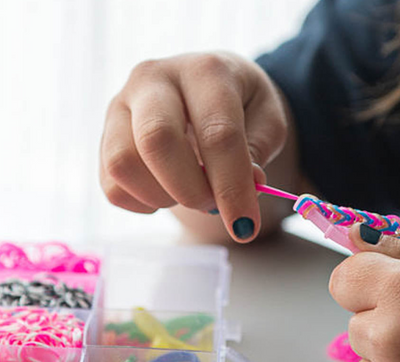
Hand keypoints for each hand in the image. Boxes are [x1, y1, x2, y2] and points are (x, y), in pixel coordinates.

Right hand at [100, 52, 287, 241]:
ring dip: (161, 197)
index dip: (232, 186)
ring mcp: (120, 107)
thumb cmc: (239, 107)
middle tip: (212, 206)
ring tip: (186, 193)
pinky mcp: (104, 138)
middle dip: (190, 190)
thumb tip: (248, 184)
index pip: (217, 134)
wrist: (203, 91)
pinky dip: (141, 203)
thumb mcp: (266, 122)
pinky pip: (111, 186)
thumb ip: (257, 152)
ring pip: (123, 164)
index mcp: (204, 70)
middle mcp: (153, 79)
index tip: (245, 225)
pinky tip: (165, 192)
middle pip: (157, 140)